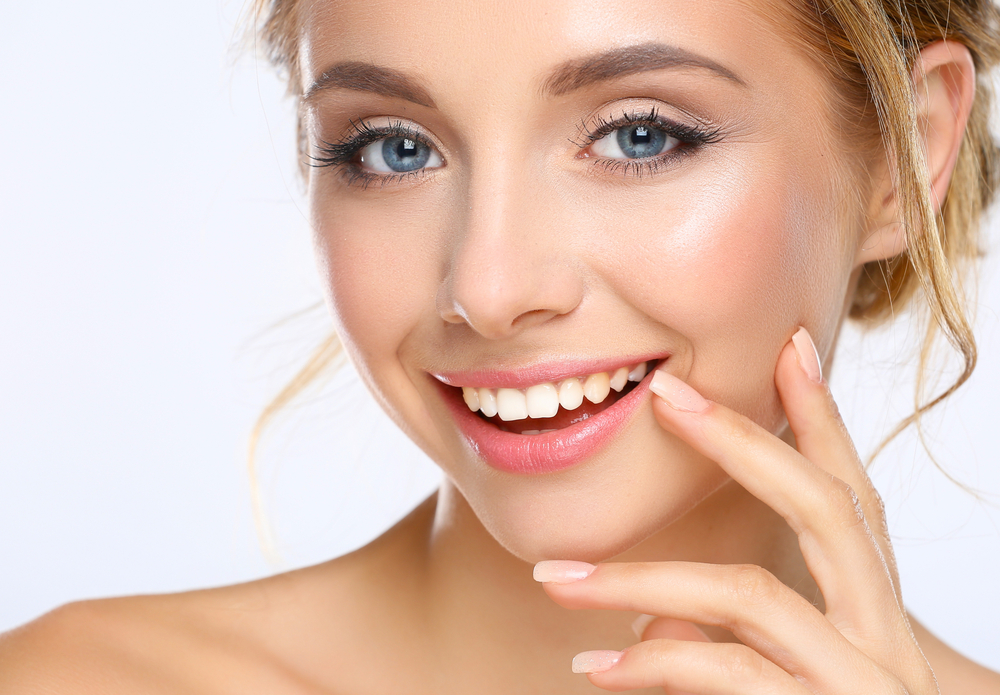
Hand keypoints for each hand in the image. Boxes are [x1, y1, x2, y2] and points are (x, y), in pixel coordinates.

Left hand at [534, 327, 936, 693]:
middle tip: (667, 395)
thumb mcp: (801, 671)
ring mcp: (862, 677)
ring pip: (752, 598)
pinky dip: (655, 664)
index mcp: (875, 604)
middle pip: (827, 508)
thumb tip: (645, 613)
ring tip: (556, 580)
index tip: (789, 346)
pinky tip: (595, 668)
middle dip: (746, 444)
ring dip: (645, 578)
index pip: (853, 492)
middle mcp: (881, 630)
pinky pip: (728, 675)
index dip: (824, 418)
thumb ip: (738, 635)